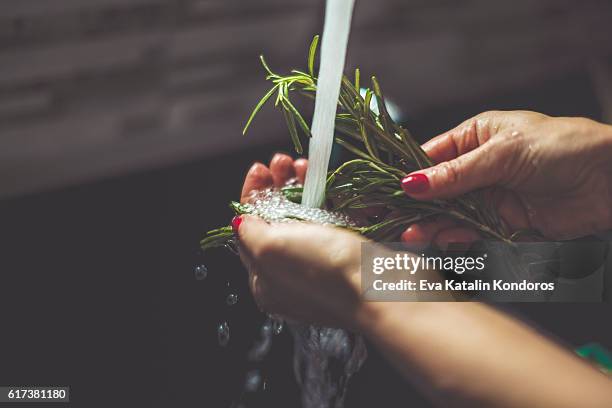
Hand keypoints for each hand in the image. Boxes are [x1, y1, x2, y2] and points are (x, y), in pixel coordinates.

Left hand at [238, 153, 366, 328]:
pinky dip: (335, 197)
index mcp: (267, 280)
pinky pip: (340, 220)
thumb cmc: (324, 272)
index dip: (252, 196)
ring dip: (306, 186)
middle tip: (284, 162)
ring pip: (310, 217)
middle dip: (279, 186)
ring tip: (307, 164)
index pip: (250, 232)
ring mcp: (327, 264)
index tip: (260, 169)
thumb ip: (249, 233)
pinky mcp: (355, 255)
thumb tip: (240, 222)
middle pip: (280, 221)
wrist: (385, 289)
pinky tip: (334, 180)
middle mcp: (294, 274)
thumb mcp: (271, 249)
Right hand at [401, 111, 611, 244]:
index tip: (382, 192)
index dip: (405, 176)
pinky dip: (460, 240)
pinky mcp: (507, 225)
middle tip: (388, 222)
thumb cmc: (563, 146)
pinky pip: (475, 235)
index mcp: (475, 139)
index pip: (429, 158)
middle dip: (413, 208)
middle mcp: (479, 170)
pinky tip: (448, 241)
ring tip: (414, 236)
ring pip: (451, 216)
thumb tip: (412, 183)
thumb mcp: (502, 153)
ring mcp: (492, 198)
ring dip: (432, 227)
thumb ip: (455, 174)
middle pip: (436, 192)